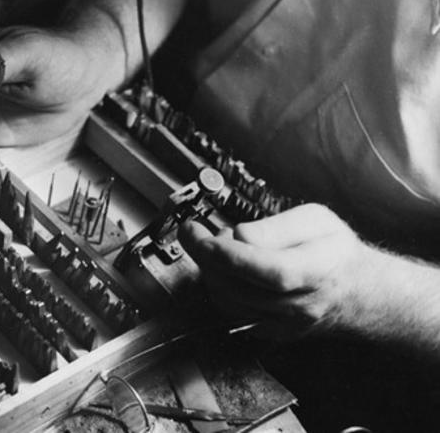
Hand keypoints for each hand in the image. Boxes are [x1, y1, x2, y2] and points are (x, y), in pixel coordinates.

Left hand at [178, 203, 373, 338]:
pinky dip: (216, 287)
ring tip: (217, 246)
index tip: (202, 235)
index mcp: (316, 272)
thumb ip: (276, 226)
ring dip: (208, 271)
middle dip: (204, 257)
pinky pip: (228, 312)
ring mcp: (282, 324)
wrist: (356, 292)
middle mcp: (298, 305)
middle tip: (195, 231)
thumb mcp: (316, 220)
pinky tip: (223, 268)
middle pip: (237, 287)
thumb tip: (239, 235)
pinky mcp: (268, 332)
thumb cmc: (334, 251)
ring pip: (226, 301)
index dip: (230, 255)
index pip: (268, 271)